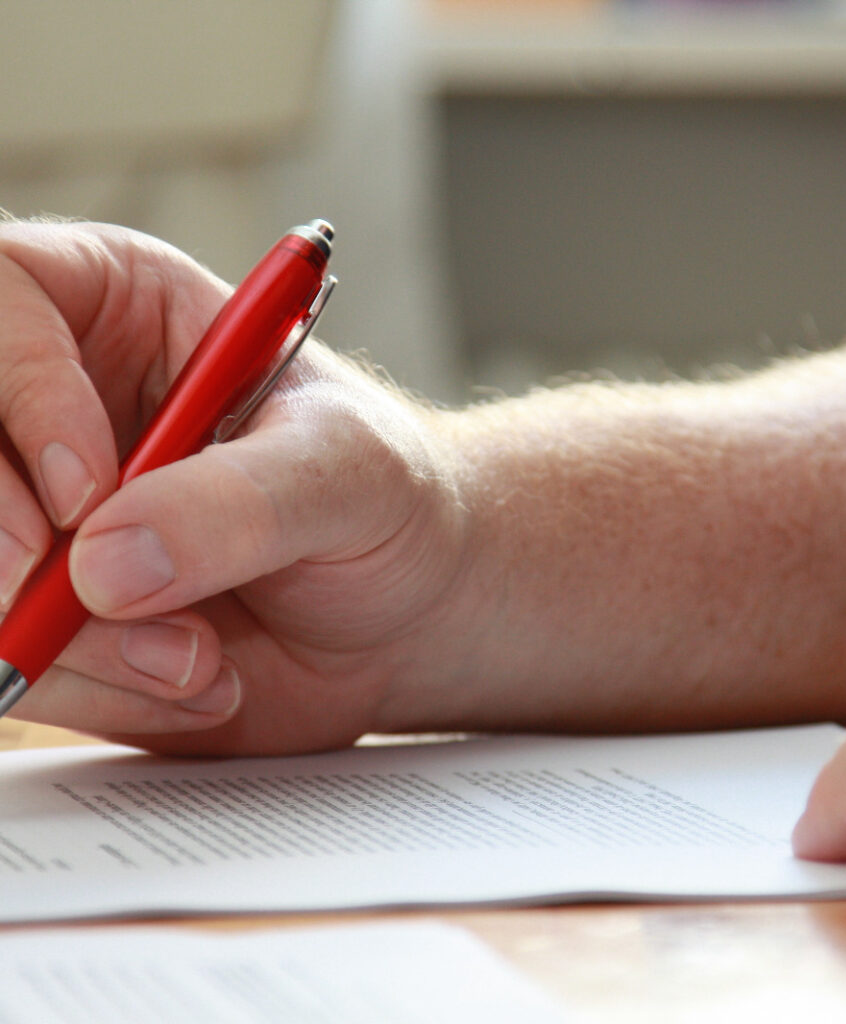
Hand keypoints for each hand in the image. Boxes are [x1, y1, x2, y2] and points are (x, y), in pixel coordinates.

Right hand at [0, 220, 466, 754]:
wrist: (405, 606)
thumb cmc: (388, 499)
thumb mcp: (346, 473)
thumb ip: (242, 502)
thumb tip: (105, 561)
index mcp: (121, 311)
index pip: (0, 297)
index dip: (19, 393)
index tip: (86, 497)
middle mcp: (57, 406)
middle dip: (12, 548)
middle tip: (103, 607)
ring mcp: (40, 513)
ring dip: (76, 646)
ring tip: (204, 658)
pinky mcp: (48, 610)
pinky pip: (9, 661)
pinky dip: (95, 693)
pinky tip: (194, 682)